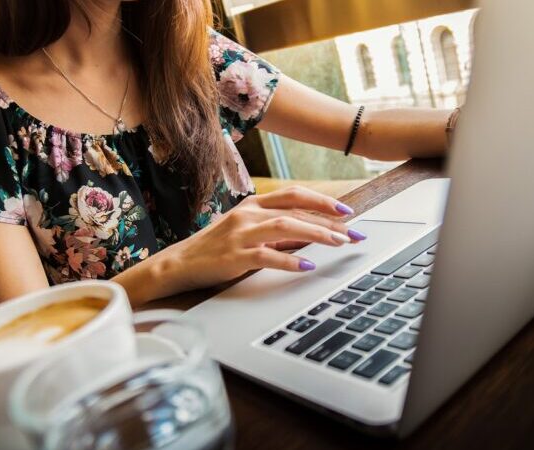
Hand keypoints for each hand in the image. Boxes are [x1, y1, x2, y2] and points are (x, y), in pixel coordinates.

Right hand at [149, 186, 366, 295]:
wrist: (179, 263)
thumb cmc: (216, 248)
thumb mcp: (246, 231)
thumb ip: (275, 229)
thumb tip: (311, 233)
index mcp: (253, 205)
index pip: (294, 195)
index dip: (322, 201)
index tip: (347, 211)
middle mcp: (248, 214)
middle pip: (296, 210)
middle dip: (329, 222)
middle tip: (354, 234)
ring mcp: (241, 234)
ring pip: (286, 227)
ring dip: (316, 234)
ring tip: (339, 244)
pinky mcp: (234, 257)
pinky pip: (267, 256)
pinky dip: (290, 260)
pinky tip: (307, 265)